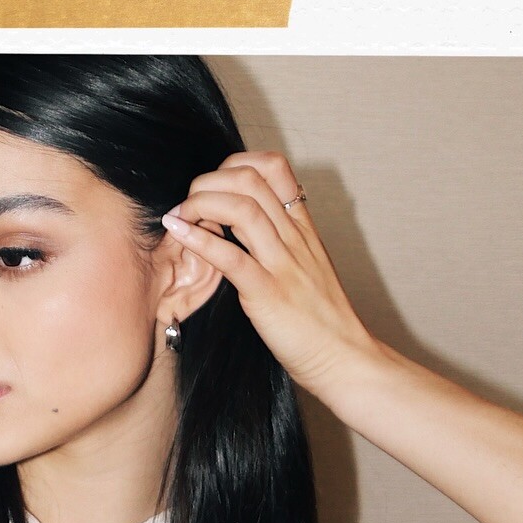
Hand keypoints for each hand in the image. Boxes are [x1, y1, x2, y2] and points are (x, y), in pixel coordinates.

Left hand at [162, 151, 384, 405]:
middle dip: (209, 181)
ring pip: (241, 208)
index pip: (273, 167)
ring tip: (179, 215)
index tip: (214, 184)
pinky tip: (178, 232)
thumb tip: (245, 229)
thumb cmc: (322, 322)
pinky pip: (231, 256)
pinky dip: (199, 239)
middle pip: (250, 179)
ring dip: (201, 203)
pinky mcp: (268, 293)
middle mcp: (294, 238)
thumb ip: (281, 244)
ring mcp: (282, 264)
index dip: (236, 163)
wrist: (344, 359)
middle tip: (188, 203)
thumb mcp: (307, 269)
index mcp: (302, 228)